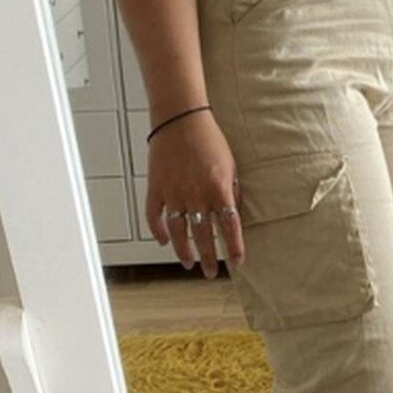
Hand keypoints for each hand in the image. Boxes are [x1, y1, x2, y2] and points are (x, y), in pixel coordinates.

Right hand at [145, 112, 244, 277]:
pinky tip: (163, 241)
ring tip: (189, 263)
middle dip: (209, 257)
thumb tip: (234, 215)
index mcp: (219, 189)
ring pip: (178, 231)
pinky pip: (154, 216)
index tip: (238, 261)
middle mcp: (196, 195)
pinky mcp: (155, 188)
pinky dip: (158, 230)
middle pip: (204, 235)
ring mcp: (174, 193)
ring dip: (184, 250)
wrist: (181, 119)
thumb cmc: (210, 140)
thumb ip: (233, 192)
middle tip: (210, 273)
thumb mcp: (232, 166)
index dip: (234, 247)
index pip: (230, 227)